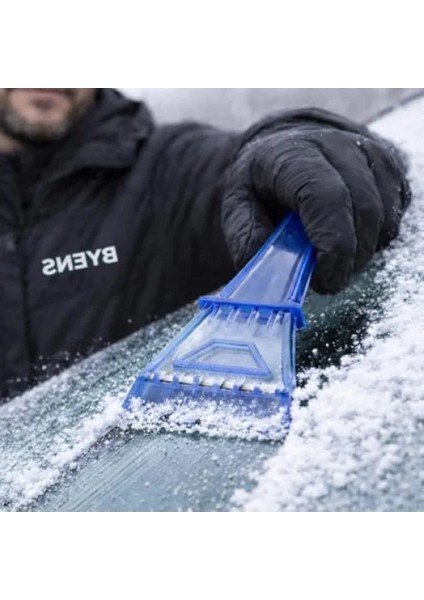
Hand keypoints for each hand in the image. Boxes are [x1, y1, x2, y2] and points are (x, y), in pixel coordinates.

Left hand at [222, 108, 410, 293]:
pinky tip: (347, 237)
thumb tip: (263, 267)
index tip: (323, 280)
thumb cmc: (263, 182)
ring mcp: (370, 154)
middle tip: (327, 282)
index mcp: (294, 153)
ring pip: (384, 218)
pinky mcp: (390, 168)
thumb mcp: (237, 204)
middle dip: (349, 258)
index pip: (328, 198)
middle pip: (363, 210)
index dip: (333, 245)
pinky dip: (373, 239)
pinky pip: (394, 217)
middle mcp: (338, 146)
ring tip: (331, 256)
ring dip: (362, 251)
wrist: (288, 147)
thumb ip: (246, 236)